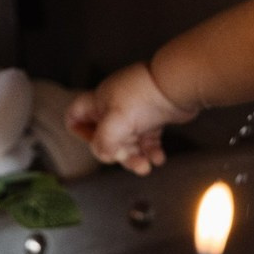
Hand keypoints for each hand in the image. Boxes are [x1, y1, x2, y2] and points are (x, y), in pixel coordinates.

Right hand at [64, 62, 193, 175]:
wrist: (179, 86)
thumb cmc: (144, 98)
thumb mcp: (115, 122)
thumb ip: (103, 142)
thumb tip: (104, 156)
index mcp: (98, 103)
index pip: (75, 115)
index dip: (79, 131)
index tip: (94, 140)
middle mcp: (114, 108)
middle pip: (106, 137)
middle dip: (118, 153)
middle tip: (132, 161)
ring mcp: (135, 114)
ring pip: (128, 142)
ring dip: (136, 157)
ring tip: (146, 166)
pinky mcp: (154, 119)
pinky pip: (148, 140)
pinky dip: (151, 151)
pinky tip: (158, 159)